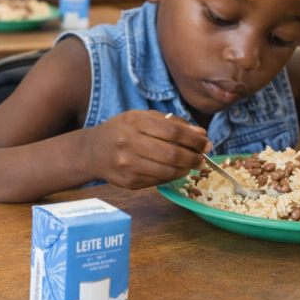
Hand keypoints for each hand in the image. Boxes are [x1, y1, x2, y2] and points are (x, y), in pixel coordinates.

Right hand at [83, 110, 210, 188]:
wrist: (92, 151)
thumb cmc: (121, 130)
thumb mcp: (142, 118)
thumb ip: (171, 123)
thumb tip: (201, 133)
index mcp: (134, 122)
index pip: (173, 131)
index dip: (194, 139)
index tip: (206, 143)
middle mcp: (128, 143)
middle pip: (172, 154)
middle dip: (194, 157)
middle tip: (202, 158)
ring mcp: (127, 165)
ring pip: (167, 171)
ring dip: (186, 169)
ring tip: (191, 165)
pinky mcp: (128, 182)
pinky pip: (158, 181)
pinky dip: (171, 176)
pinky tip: (174, 171)